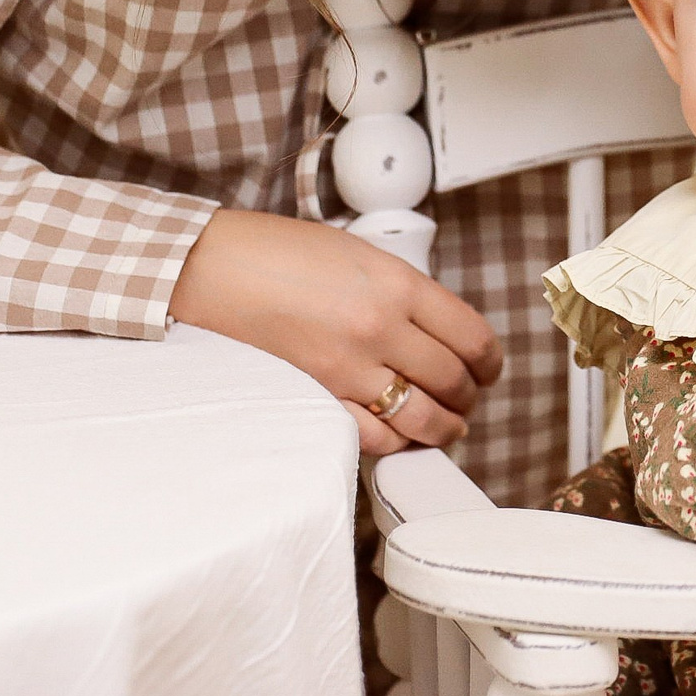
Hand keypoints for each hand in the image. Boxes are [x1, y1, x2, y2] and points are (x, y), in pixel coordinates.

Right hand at [168, 209, 502, 456]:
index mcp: (398, 284)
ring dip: (444, 428)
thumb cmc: (273, 252)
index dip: (490, 362)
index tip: (488, 369)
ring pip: (423, 417)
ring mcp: (348, 369)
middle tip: (466, 398)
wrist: (205, 268)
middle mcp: (381, 328)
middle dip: (468, 396)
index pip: (472, 336)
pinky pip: (374, 438)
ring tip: (447, 427)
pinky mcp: (316, 398)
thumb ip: (400, 291)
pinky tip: (400, 437)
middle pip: (454, 380)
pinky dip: (395, 443)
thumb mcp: (357, 254)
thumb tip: (434, 328)